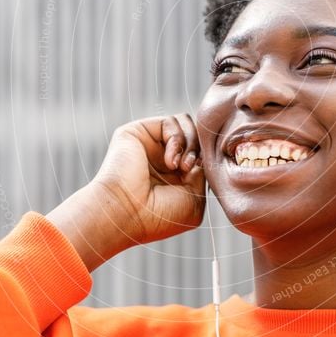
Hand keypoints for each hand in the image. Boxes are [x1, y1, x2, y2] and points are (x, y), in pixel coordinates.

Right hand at [48, 114, 205, 269]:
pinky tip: (170, 161)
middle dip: (201, 150)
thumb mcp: (195, 198)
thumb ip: (204, 172)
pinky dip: (177, 139)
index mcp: (175, 175)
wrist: (127, 214)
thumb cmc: (160, 215)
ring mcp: (151, 144)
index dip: (209, 158)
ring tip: (182, 166)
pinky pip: (172, 121)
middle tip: (189, 169)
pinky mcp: (139, 131)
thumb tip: (201, 151)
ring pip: (186, 124)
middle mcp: (163, 157)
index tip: (204, 174)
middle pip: (196, 135)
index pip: (202, 152)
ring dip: (191, 143)